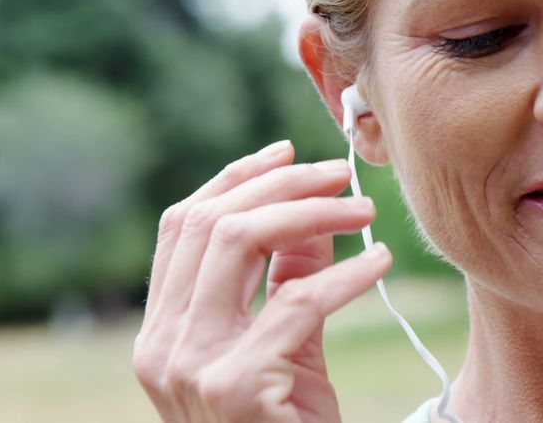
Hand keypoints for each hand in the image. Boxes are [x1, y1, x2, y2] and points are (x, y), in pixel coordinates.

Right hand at [133, 140, 391, 421]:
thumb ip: (290, 276)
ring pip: (238, 244)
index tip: (287, 154)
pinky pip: (295, 303)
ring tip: (364, 210)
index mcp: (161, 330)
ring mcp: (190, 368)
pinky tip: (381, 263)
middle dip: (279, 185)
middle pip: (210, 224)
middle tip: (340, 175)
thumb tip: (316, 206)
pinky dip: (345, 274)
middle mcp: (161, 345)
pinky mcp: (235, 389)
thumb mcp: (287, 343)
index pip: (181, 226)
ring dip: (310, 214)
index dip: (234, 178)